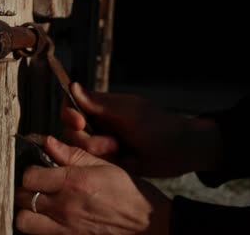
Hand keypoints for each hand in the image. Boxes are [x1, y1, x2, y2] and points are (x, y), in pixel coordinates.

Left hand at [15, 136, 170, 234]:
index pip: (30, 176)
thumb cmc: (127, 191)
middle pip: (22, 197)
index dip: (29, 170)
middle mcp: (65, 206)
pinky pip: (40, 234)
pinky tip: (47, 218)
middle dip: (24, 189)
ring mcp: (65, 228)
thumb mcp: (103, 165)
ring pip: (24, 221)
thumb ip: (72, 154)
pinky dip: (38, 226)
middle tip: (34, 185)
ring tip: (36, 204)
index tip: (36, 168)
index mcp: (73, 182)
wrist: (146, 222)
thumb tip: (47, 142)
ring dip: (25, 211)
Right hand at [60, 83, 222, 176]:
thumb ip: (98, 103)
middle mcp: (97, 124)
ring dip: (98, 152)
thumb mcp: (127, 112)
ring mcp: (101, 144)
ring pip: (79, 151)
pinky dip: (103, 164)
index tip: (80, 123)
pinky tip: (121, 161)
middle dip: (88, 140)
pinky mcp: (106, 161)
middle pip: (70, 132)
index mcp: (99, 107)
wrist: (180, 152)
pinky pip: (92, 164)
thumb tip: (72, 85)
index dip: (69, 115)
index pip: (70, 107)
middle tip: (114, 144)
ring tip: (120, 151)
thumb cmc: (157, 126)